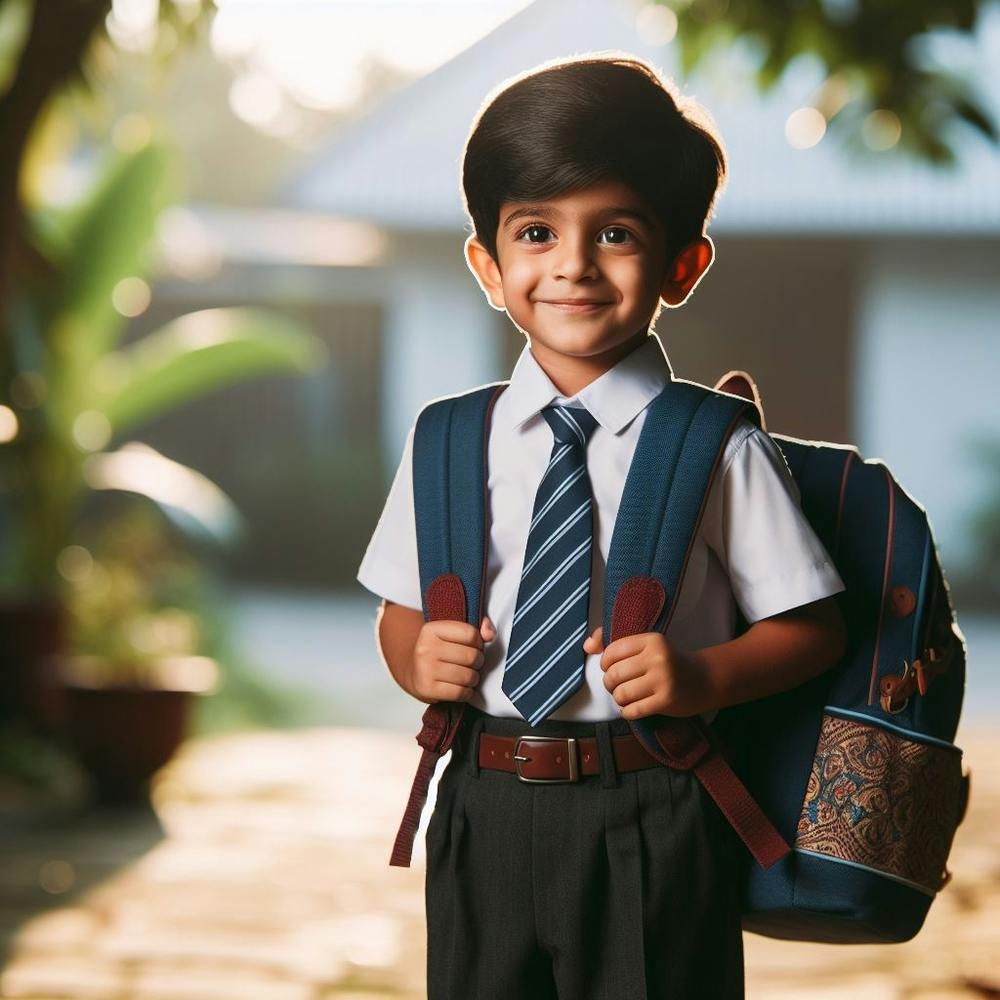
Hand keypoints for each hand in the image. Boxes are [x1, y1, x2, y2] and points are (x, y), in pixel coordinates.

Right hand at [410, 615, 495, 703]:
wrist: (413, 672)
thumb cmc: (439, 651)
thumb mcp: (453, 632)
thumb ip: (478, 627)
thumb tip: (490, 634)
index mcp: (432, 629)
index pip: (470, 633)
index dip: (478, 642)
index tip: (472, 646)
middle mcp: (426, 648)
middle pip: (471, 656)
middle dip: (478, 662)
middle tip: (472, 664)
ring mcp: (425, 669)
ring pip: (468, 676)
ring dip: (473, 679)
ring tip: (467, 676)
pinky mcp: (427, 689)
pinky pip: (460, 693)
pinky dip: (467, 693)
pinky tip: (462, 688)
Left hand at [583, 626, 710, 718]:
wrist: (704, 680)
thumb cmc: (668, 661)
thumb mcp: (647, 645)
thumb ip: (615, 643)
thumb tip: (586, 646)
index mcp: (652, 640)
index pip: (612, 651)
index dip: (605, 663)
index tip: (612, 667)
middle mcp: (658, 658)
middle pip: (614, 674)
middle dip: (610, 683)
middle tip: (617, 685)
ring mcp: (663, 680)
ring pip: (621, 693)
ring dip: (618, 698)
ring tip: (625, 696)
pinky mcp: (666, 701)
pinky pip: (632, 710)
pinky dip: (627, 712)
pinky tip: (632, 708)